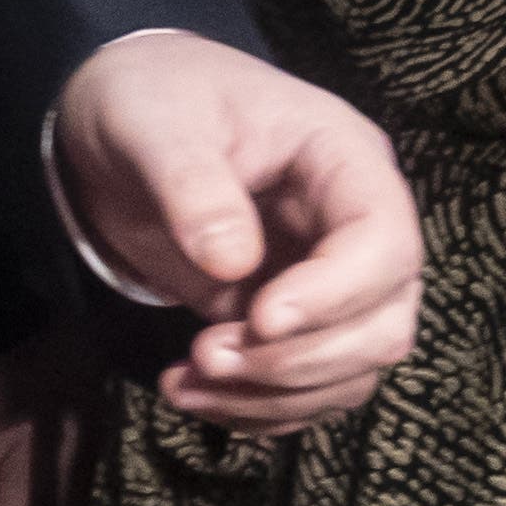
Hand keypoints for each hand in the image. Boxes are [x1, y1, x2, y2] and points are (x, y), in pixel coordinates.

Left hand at [53, 33, 421, 433]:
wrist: (120, 123)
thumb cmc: (150, 98)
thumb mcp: (154, 122)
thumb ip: (192, 184)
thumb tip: (232, 265)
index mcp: (342, 158)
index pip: (384, 241)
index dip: (335, 293)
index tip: (258, 318)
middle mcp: (354, 225)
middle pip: (382, 323)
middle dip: (299, 360)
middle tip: (204, 356)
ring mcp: (330, 281)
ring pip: (352, 369)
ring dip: (275, 395)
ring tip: (185, 384)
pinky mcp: (293, 321)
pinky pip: (308, 387)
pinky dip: (257, 407)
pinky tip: (191, 396)